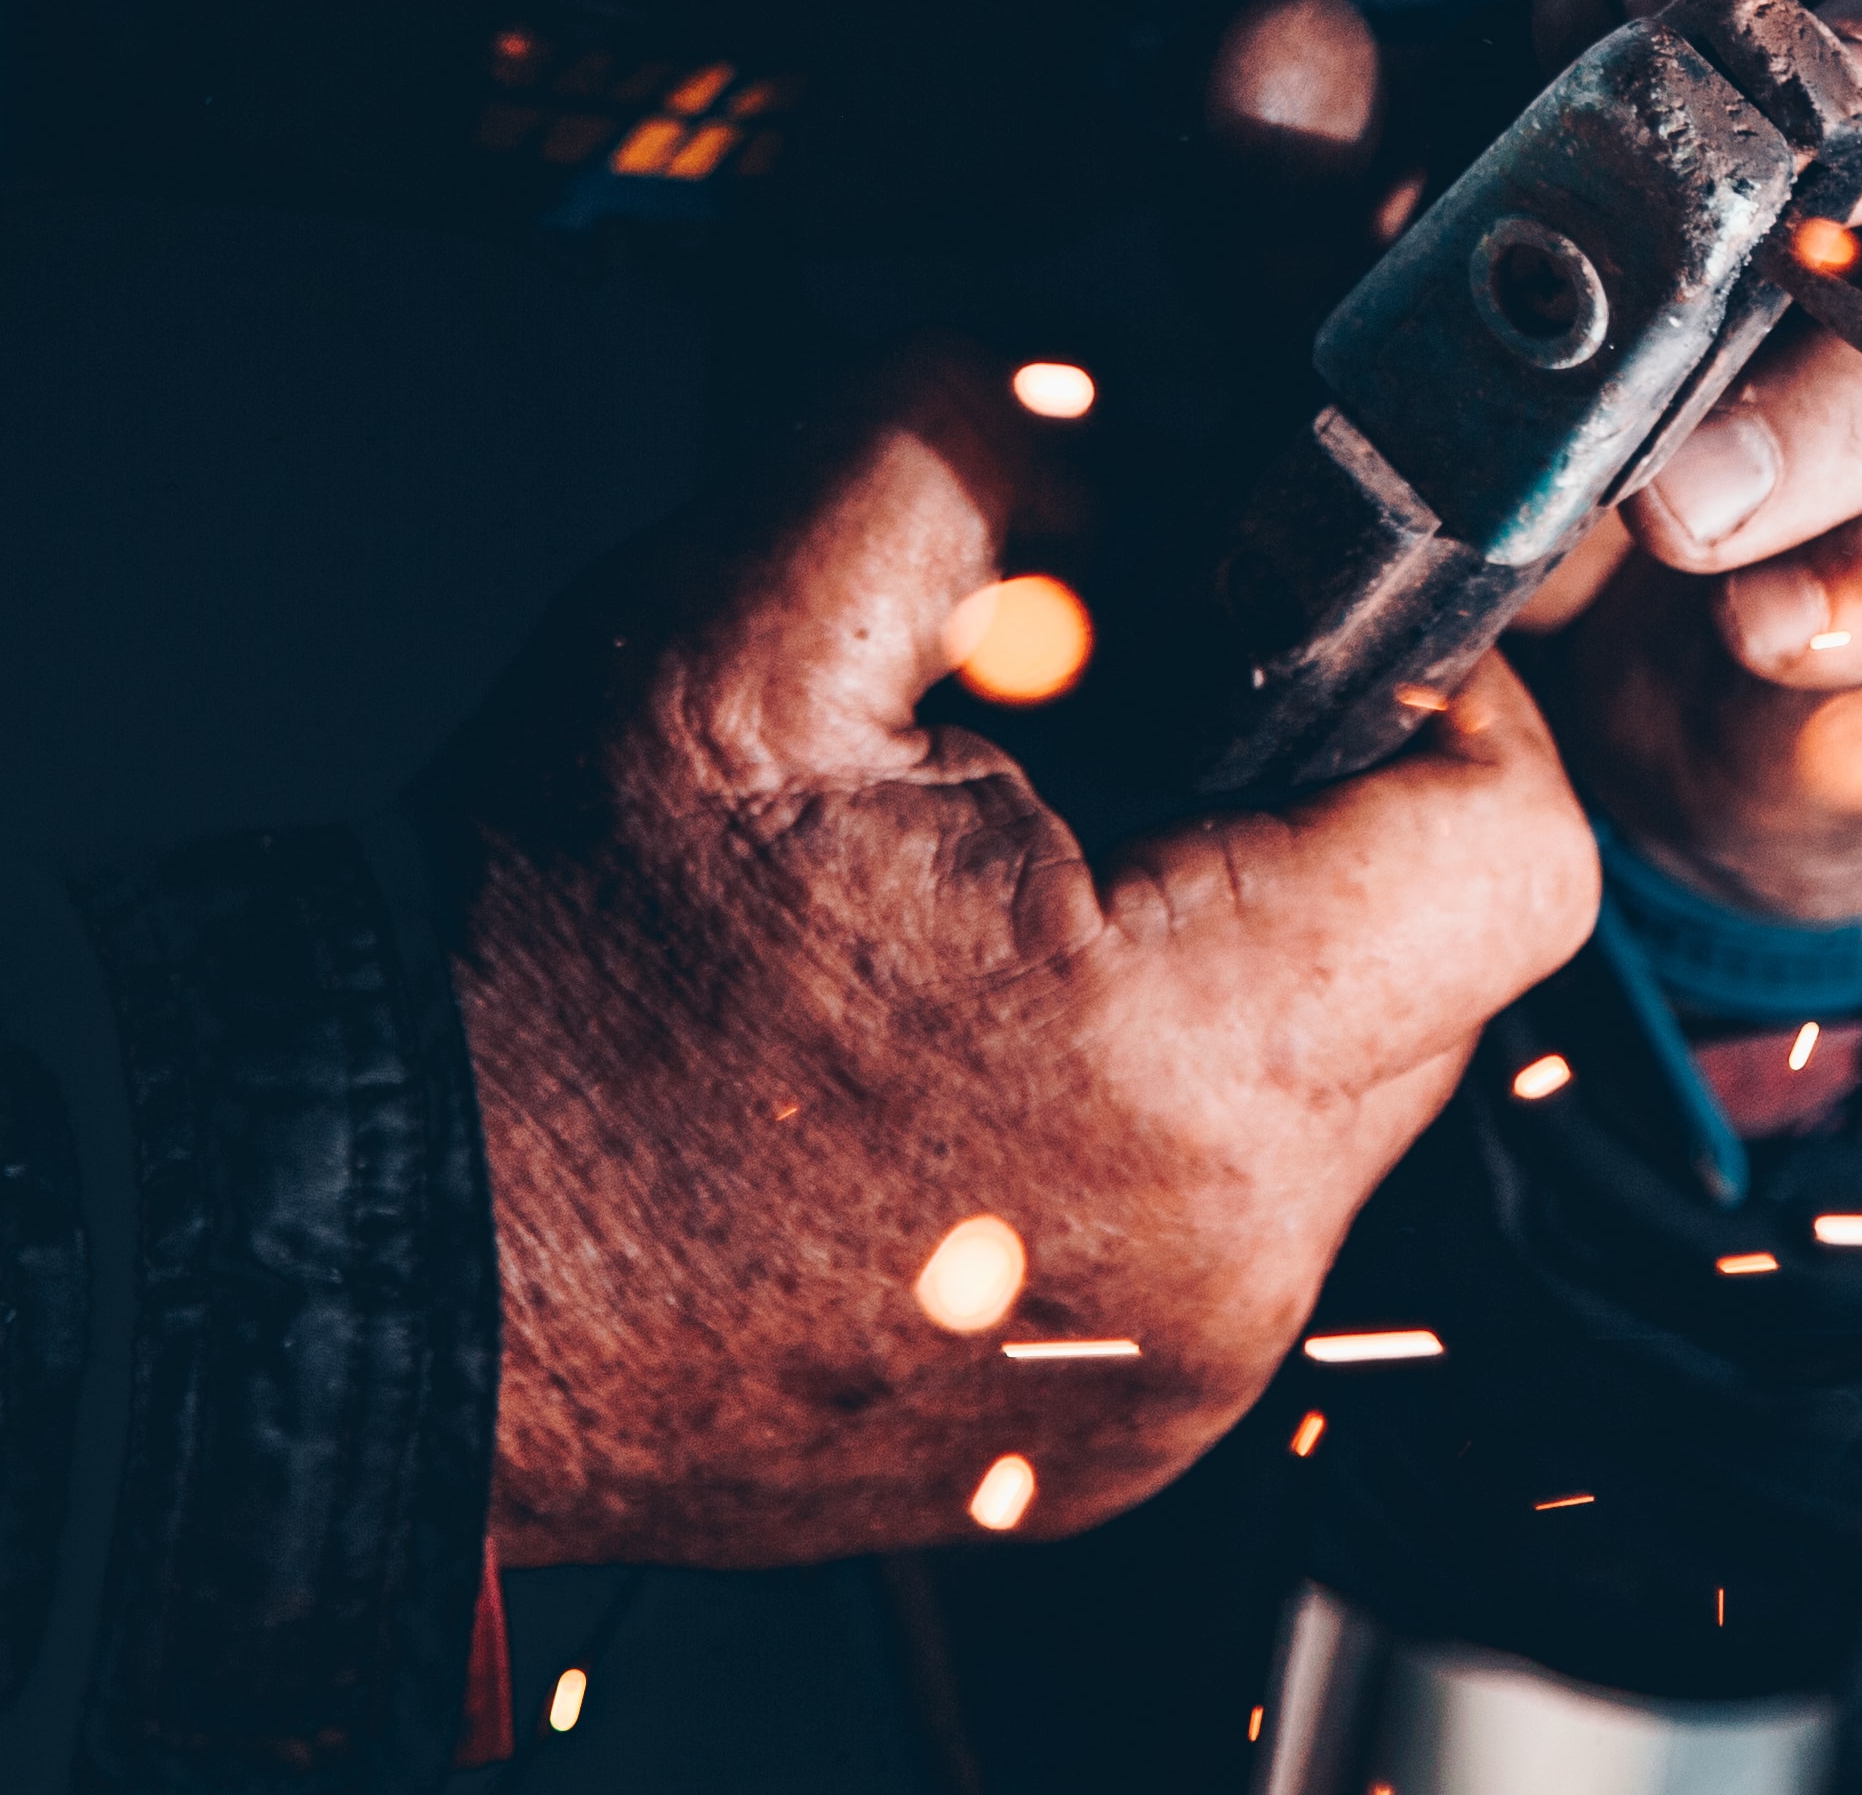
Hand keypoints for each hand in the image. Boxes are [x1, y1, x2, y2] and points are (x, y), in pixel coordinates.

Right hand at [458, 358, 1595, 1561]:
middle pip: (1435, 976)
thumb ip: (969, 445)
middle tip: (1105, 754)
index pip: (1514, 855)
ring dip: (1222, 973)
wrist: (346, 1261)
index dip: (1444, 709)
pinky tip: (955, 1058)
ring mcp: (1163, 1389)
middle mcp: (1217, 1269)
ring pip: (1330, 1104)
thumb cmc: (522, 980)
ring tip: (996, 913)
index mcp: (1178, 1064)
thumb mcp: (734, 619)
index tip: (1317, 646)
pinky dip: (1142, 1119)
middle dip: (1304, 824)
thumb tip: (1108, 410)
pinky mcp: (1092, 1451)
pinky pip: (1222, 1231)